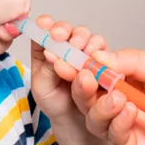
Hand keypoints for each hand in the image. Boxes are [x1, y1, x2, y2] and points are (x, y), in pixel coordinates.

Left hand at [29, 15, 109, 129]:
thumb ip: (46, 69)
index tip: (45, 25)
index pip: (43, 29)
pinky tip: (94, 57)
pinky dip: (99, 51)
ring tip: (81, 50)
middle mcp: (64, 45)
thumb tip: (52, 53)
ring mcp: (83, 51)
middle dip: (65, 30)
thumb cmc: (53, 101)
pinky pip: (102, 49)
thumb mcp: (42, 87)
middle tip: (62, 37)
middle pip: (66, 29)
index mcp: (44, 48)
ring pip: (85, 36)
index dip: (45, 24)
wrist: (73, 120)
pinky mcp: (100, 58)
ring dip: (83, 39)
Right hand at [69, 48, 144, 144]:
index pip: (96, 73)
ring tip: (112, 92)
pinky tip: (127, 108)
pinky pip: (116, 138)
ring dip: (98, 104)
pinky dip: (117, 122)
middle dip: (81, 86)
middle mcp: (127, 103)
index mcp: (132, 80)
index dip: (81, 67)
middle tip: (82, 76)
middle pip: (90, 97)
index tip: (71, 58)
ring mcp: (131, 127)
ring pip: (97, 119)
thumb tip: (100, 56)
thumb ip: (132, 61)